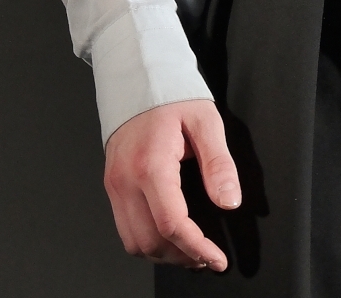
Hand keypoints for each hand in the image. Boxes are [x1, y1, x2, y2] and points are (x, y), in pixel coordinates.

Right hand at [102, 99, 238, 271]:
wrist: (136, 81)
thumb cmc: (173, 98)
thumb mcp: (206, 121)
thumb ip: (218, 163)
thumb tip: (229, 202)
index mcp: (150, 166)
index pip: (171, 223)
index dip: (196, 247)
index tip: (217, 259)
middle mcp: (125, 182)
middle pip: (149, 241)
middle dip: (181, 256)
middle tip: (209, 258)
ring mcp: (114, 186)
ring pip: (132, 242)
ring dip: (163, 254)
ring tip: (193, 251)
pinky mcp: (111, 187)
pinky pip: (125, 228)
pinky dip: (148, 241)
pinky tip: (171, 237)